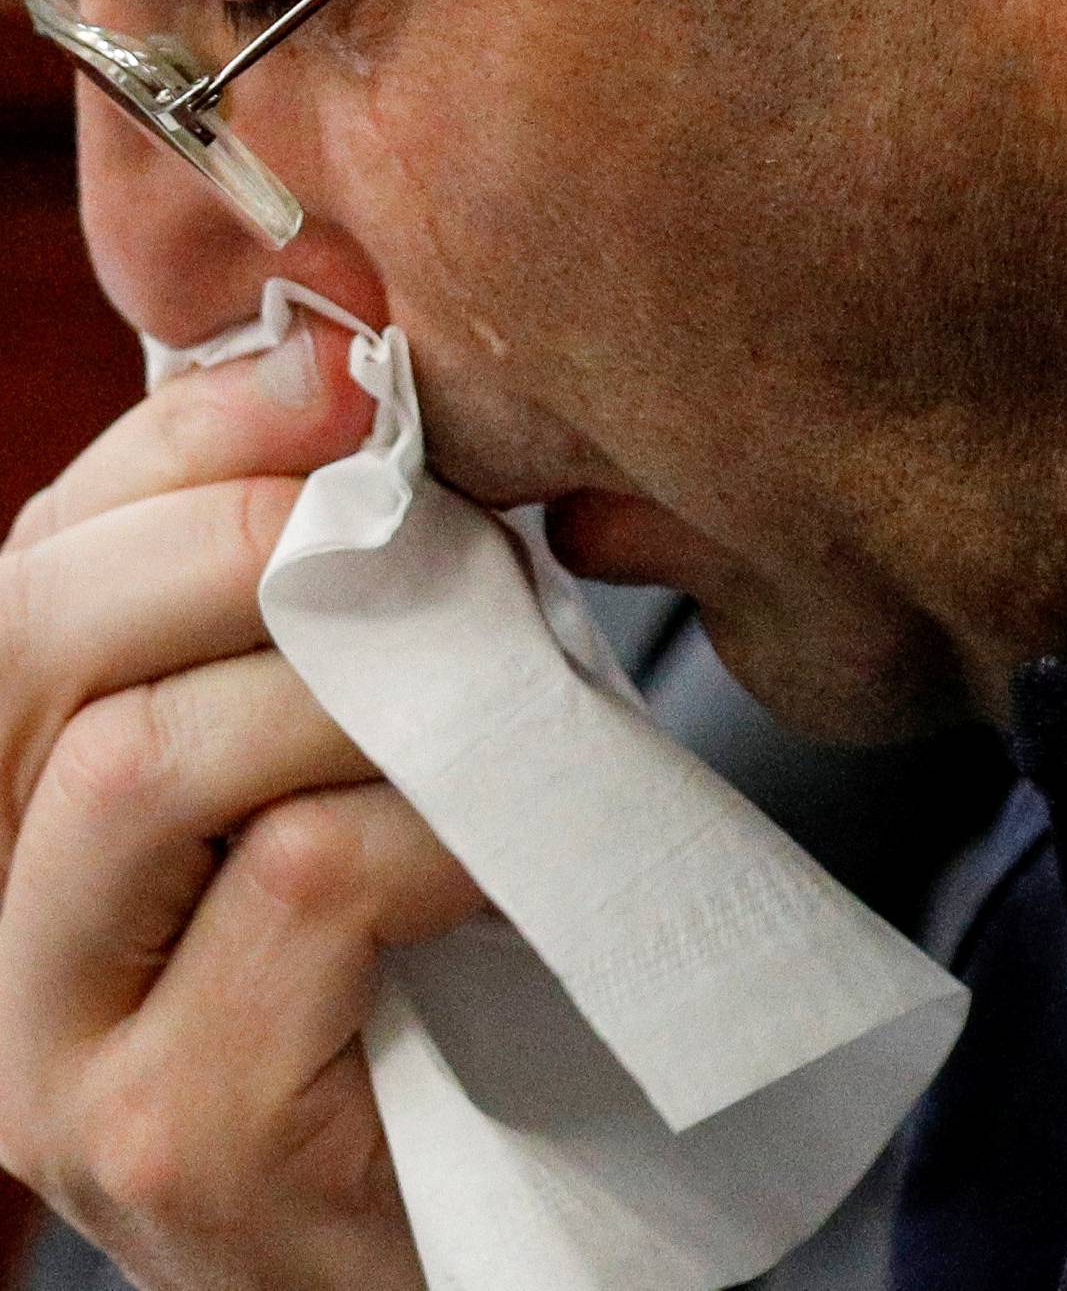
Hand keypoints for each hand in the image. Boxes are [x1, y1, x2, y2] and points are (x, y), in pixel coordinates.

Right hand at [0, 317, 484, 1290]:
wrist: (487, 1225)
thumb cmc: (422, 967)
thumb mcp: (345, 753)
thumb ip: (313, 611)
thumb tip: (353, 387)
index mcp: (15, 799)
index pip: (34, 560)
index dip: (180, 440)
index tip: (342, 377)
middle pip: (31, 640)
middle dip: (236, 537)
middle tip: (411, 520)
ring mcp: (48, 1052)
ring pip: (142, 763)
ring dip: (347, 684)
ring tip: (481, 686)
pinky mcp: (168, 1143)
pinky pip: (293, 884)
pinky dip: (426, 820)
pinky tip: (501, 844)